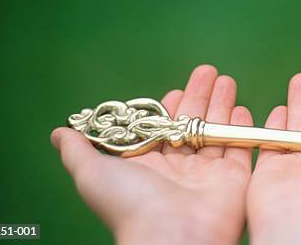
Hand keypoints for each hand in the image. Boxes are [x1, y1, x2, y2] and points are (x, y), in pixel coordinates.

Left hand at [51, 65, 253, 244]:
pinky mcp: (233, 179)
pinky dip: (241, 129)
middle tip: (209, 71)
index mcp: (149, 164)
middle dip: (200, 95)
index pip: (161, 127)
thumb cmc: (129, 204)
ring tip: (227, 80)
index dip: (169, 107)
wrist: (170, 236)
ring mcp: (207, 173)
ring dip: (222, 104)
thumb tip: (59, 132)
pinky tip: (241, 109)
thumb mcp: (92, 172)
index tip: (175, 89)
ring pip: (216, 131)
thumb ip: (78, 150)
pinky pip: (239, 148)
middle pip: (191, 123)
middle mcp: (178, 167)